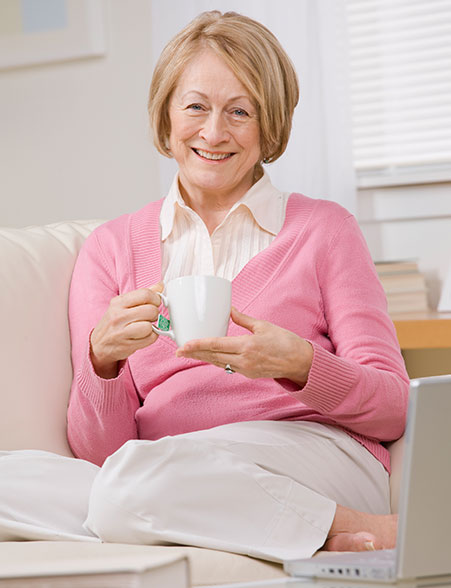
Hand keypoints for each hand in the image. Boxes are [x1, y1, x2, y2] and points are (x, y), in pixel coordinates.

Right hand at [90, 283, 163, 378]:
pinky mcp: (127, 345)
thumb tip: (160, 286)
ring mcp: (122, 332)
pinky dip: (151, 337)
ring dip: (152, 327)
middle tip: (149, 317)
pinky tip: (143, 336)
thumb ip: (142, 295)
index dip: (156, 298)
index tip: (155, 303)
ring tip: (145, 327)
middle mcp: (118, 316)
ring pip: (150, 326)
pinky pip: (150, 338)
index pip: (145, 294)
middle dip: (154, 314)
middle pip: (151, 310)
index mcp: (118, 302)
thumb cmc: (113, 323)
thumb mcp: (123, 305)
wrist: (98, 345)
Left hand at [176, 307, 312, 384]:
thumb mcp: (263, 326)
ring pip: (218, 363)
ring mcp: (245, 369)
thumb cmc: (285, 341)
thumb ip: (243, 319)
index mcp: (247, 346)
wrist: (300, 362)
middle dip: (194, 354)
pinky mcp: (248, 373)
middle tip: (178, 351)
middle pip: (212, 357)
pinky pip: (228, 366)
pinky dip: (217, 360)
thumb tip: (228, 308)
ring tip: (189, 353)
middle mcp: (244, 360)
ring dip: (203, 358)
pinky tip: (209, 356)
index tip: (183, 346)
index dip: (197, 345)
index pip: (216, 345)